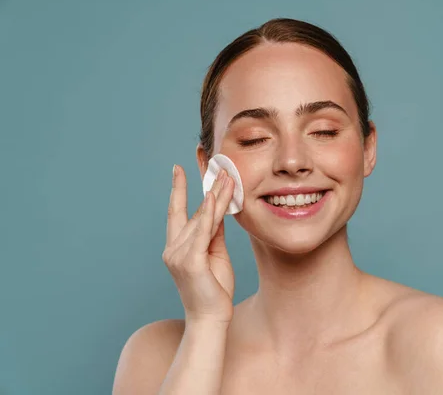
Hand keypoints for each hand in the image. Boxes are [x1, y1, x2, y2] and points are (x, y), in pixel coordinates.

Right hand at [162, 165, 235, 323]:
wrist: (211, 318)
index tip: (178, 169)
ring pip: (201, 219)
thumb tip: (217, 209)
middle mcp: (173, 248)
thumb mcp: (215, 253)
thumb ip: (213, 232)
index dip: (177, 189)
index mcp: (177, 247)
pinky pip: (202, 233)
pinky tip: (214, 198)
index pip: (176, 212)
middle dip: (208, 189)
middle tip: (220, 167)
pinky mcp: (190, 262)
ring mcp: (179, 255)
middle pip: (194, 212)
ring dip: (215, 196)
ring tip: (227, 177)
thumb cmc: (214, 288)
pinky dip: (208, 215)